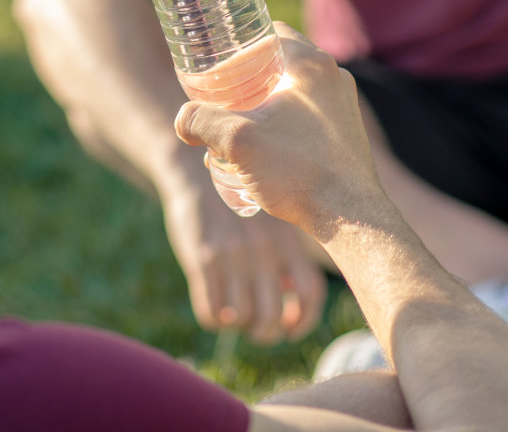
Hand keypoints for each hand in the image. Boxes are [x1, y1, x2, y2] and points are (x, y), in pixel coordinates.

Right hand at [161, 176, 326, 343]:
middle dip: (265, 333)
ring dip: (237, 325)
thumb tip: (292, 307)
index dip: (304, 322)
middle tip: (256, 327)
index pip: (311, 293)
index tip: (291, 329)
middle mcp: (264, 249)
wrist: (195, 174)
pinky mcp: (202, 260)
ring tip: (233, 313)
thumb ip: (287, 259)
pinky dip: (214, 320)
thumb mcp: (273, 223)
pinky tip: (215, 306)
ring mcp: (232, 255)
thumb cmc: (239, 205)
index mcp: (288, 240)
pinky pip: (211, 312)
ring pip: (241, 318)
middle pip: (272, 316)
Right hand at [175, 24, 382, 243]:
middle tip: (221, 101)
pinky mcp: (346, 133)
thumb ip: (201, 122)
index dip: (238, 46)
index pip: (269, 33)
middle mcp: (333, 78)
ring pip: (293, 91)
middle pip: (278, 63)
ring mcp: (343, 106)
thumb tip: (183, 121)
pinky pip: (308, 114)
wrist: (351, 218)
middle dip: (247, 81)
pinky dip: (284, 122)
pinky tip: (265, 149)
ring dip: (264, 105)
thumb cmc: (299, 173)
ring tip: (238, 130)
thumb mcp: (237, 142)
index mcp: (311, 65)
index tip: (217, 66)